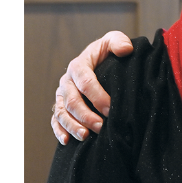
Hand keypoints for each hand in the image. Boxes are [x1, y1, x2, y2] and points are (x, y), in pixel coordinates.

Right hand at [50, 30, 133, 144]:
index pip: (85, 81)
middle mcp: (67, 81)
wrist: (97, 64)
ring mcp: (62, 95)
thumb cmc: (106, 55)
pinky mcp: (60, 106)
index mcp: (78, 65)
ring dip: (72, 125)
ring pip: (61, 112)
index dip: (97, 96)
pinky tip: (67, 141)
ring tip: (86, 136)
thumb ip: (118, 41)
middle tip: (102, 127)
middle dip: (86, 115)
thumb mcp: (112, 42)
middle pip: (71, 100)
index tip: (111, 109)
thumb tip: (126, 49)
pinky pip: (55, 120)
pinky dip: (59, 131)